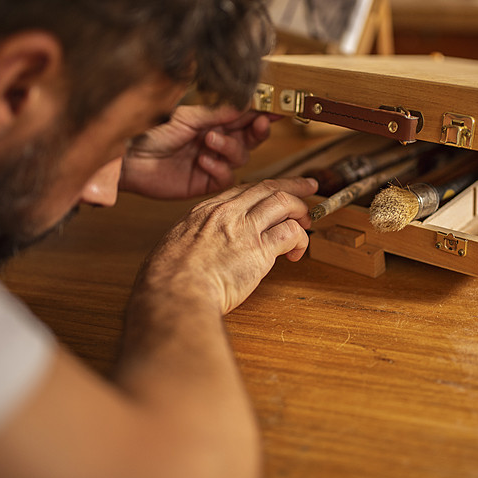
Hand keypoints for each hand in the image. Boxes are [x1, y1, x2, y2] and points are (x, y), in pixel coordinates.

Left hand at [120, 105, 273, 198]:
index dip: (263, 111)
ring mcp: (213, 161)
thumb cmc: (151, 132)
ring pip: (242, 156)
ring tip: (209, 140)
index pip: (246, 115)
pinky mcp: (206, 182)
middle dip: (257, 130)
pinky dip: (219, 167)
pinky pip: (226, 177)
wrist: (129, 159)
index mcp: (213, 121)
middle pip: (251, 137)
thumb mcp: (187, 117)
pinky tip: (203, 160)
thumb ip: (218, 113)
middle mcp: (217, 140)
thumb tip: (248, 103)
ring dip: (230, 147)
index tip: (278, 107)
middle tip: (259, 122)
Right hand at [132, 177, 317, 314]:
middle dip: (293, 186)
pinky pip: (291, 233)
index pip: (244, 190)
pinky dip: (301, 240)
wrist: (175, 291)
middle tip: (309, 188)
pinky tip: (297, 254)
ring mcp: (245, 228)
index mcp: (206, 210)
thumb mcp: (176, 245)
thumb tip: (200, 251)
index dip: (265, 188)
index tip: (276, 189)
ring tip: (307, 223)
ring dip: (301, 211)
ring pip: (284, 203)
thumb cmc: (168, 279)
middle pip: (268, 187)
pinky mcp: (260, 249)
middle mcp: (227, 212)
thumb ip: (195, 240)